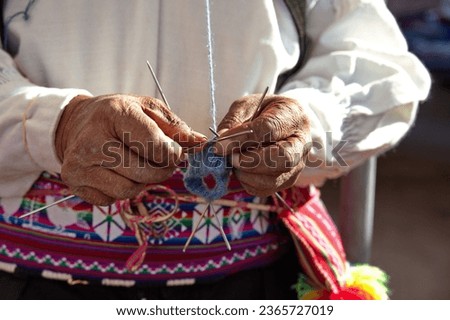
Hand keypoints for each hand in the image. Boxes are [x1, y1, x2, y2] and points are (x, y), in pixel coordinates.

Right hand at [55, 94, 205, 204]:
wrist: (76, 122)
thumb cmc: (119, 115)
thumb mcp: (147, 109)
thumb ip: (175, 126)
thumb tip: (200, 143)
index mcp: (115, 113)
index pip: (155, 146)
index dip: (172, 154)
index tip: (173, 151)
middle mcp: (92, 139)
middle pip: (145, 173)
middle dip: (161, 170)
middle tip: (162, 162)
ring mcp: (79, 163)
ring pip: (129, 191)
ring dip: (141, 182)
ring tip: (137, 164)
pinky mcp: (73, 181)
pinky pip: (111, 200)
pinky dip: (121, 190)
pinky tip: (116, 172)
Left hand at [214, 94, 310, 196]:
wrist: (282, 121)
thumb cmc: (264, 110)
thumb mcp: (247, 105)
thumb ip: (233, 122)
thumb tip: (220, 143)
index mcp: (293, 114)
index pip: (269, 129)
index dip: (241, 139)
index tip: (219, 146)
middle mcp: (301, 141)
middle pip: (282, 158)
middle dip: (250, 161)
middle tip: (230, 158)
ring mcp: (298, 164)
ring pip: (274, 178)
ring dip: (246, 174)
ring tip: (233, 162)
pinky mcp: (289, 179)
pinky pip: (266, 189)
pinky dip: (248, 183)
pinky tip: (242, 170)